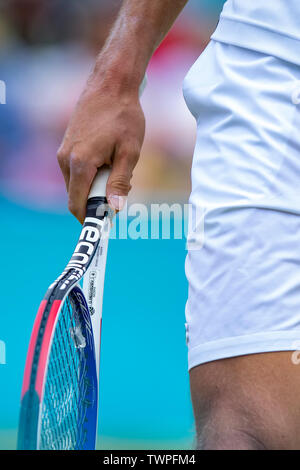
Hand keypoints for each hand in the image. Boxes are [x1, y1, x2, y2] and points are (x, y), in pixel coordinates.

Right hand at [57, 71, 144, 223]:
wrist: (110, 84)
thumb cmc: (123, 116)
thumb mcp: (129, 152)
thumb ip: (120, 182)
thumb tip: (114, 209)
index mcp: (80, 164)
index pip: (77, 205)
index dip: (91, 219)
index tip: (107, 224)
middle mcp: (66, 160)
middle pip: (78, 196)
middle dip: (98, 201)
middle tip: (122, 191)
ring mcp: (64, 152)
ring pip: (78, 184)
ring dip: (97, 186)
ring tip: (118, 169)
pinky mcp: (67, 146)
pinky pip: (77, 171)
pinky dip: (92, 174)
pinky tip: (110, 160)